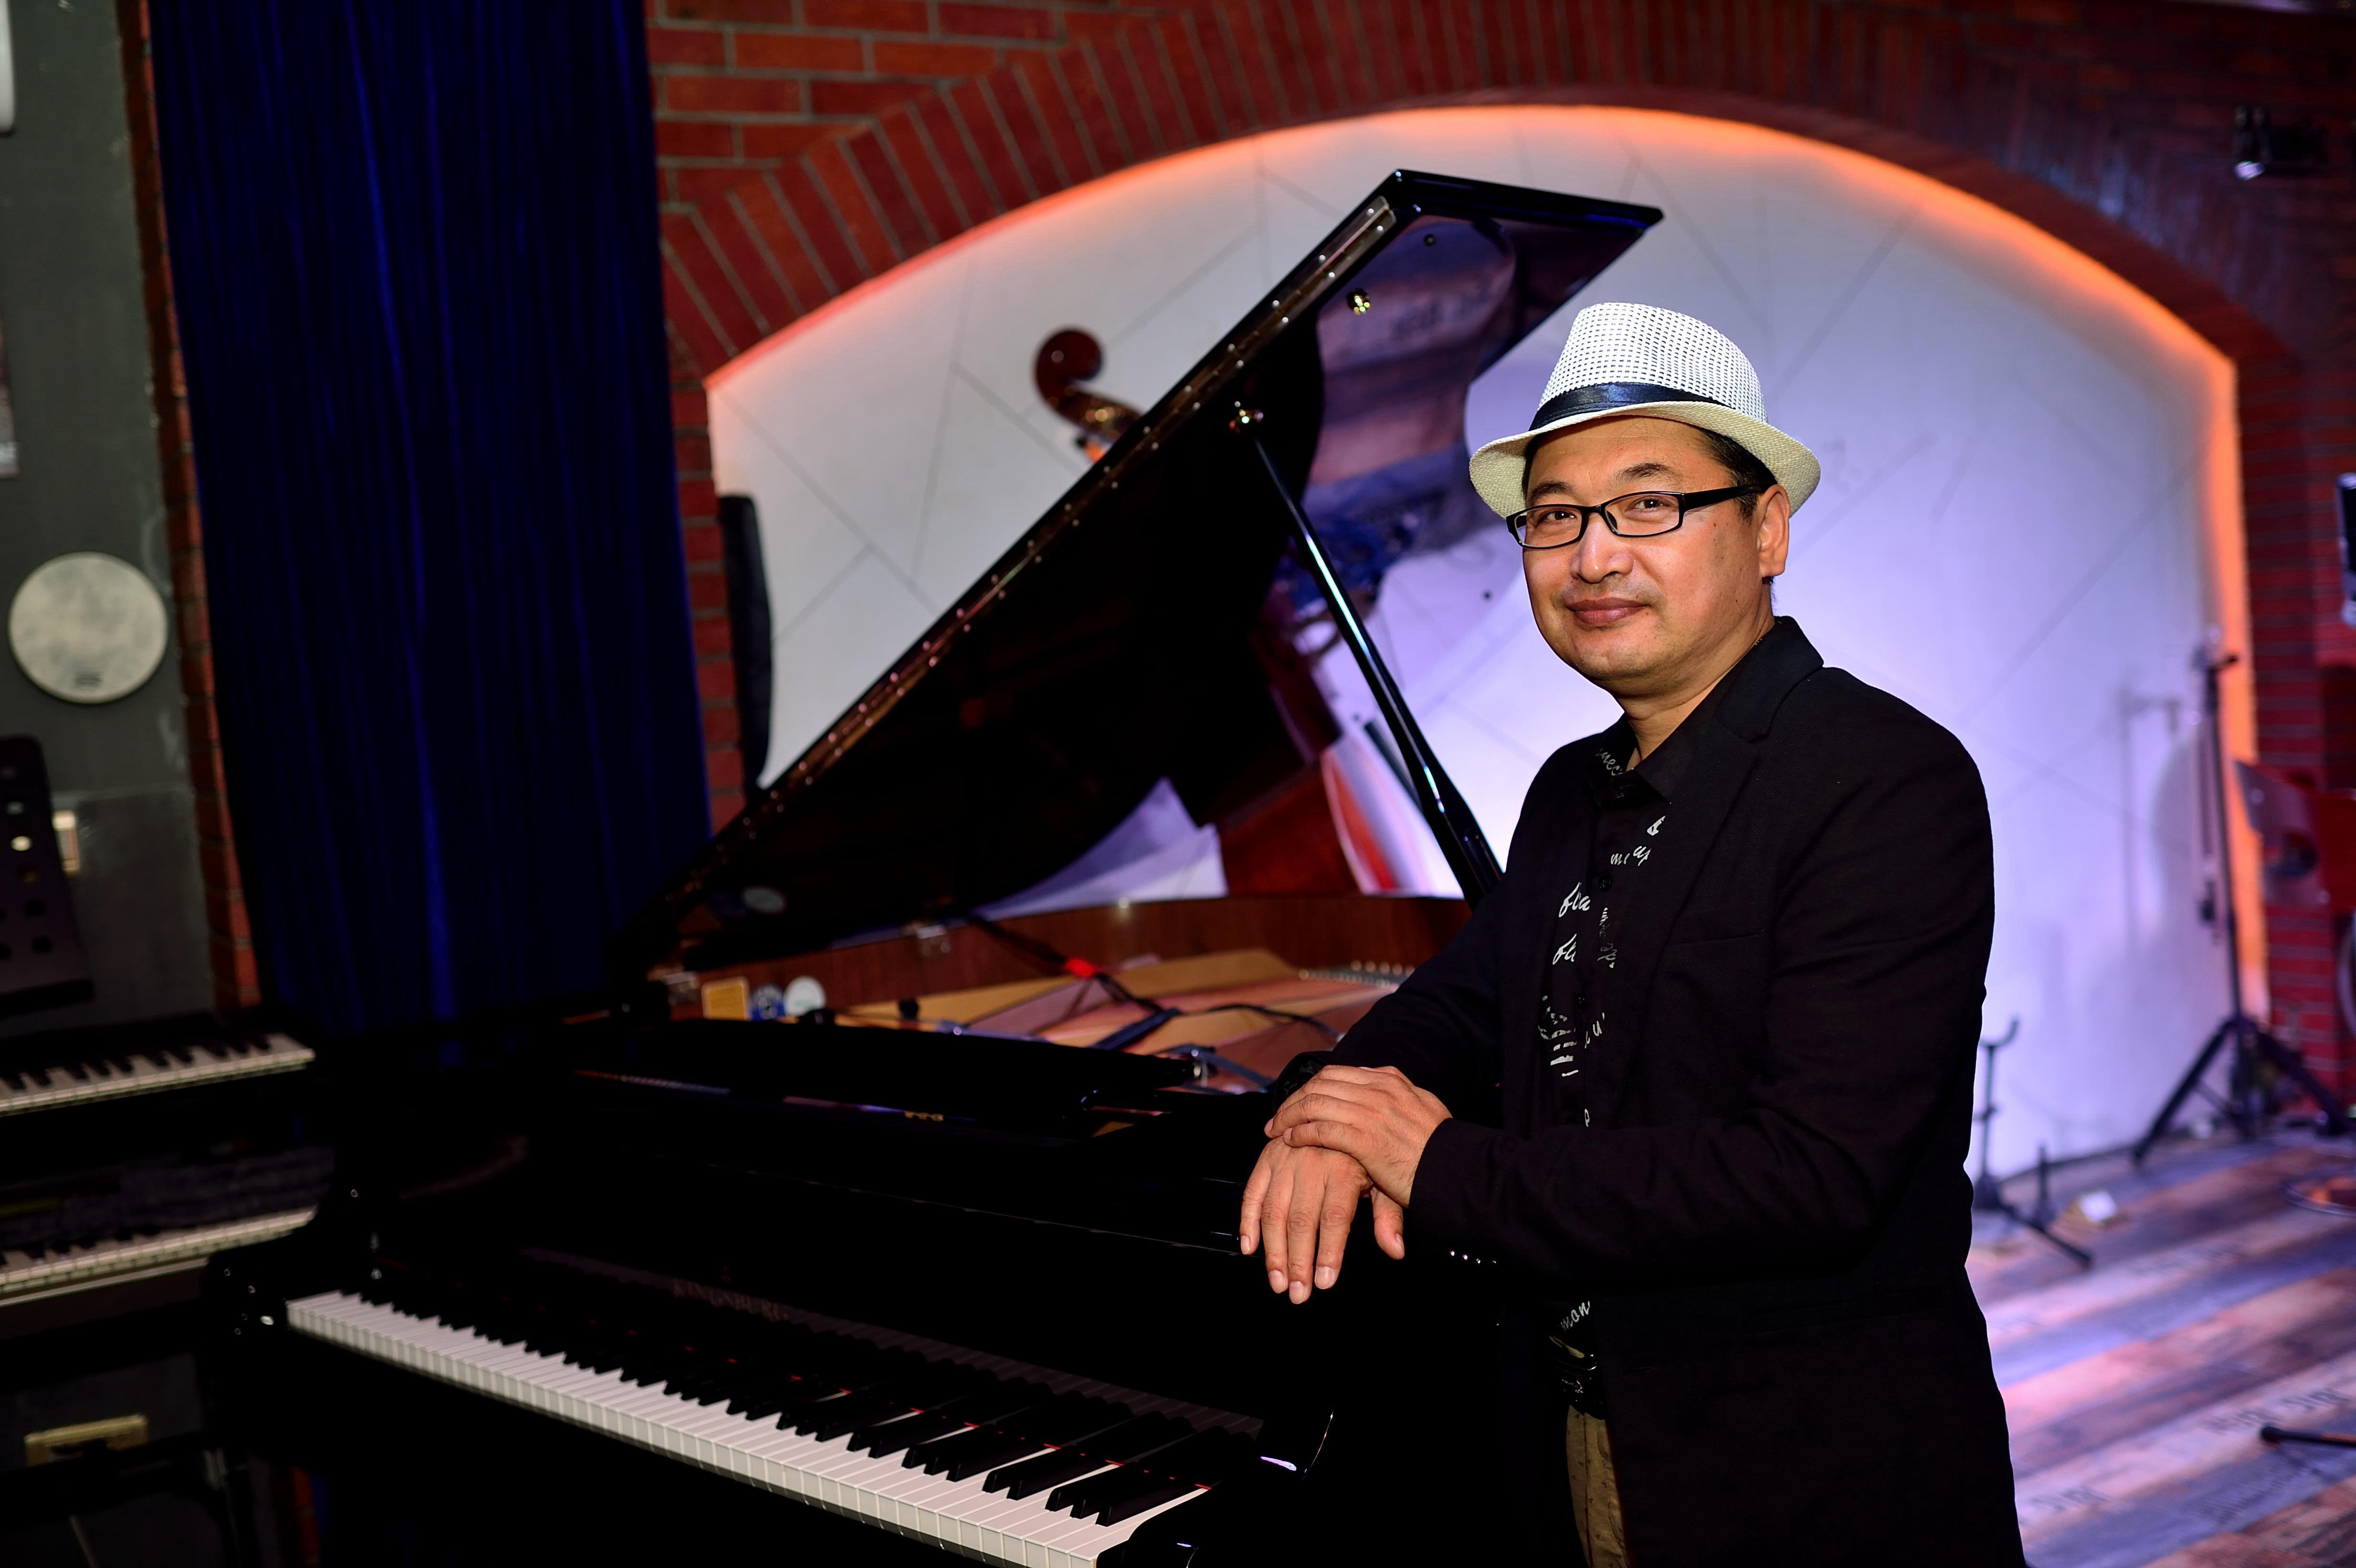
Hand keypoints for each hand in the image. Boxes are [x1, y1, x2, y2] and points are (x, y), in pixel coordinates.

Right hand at [1237, 1140, 1405, 1303]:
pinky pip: (1252, 1191)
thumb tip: (1396, 1250)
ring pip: (1274, 1210)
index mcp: (1344, 1169)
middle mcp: (1313, 1162)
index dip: (1329, 1252)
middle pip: (1301, 1219)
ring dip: (1273, 1251)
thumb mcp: (1384, 1180)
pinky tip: (1250, 1247)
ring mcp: (1286, 1159)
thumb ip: (1387, 1216)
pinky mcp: (1267, 1157)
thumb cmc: (1365, 1154)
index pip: (1335, 1217)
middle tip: (1297, 1293)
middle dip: (1298, 1261)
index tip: (1325, 1282)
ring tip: (1278, 1282)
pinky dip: (1247, 1220)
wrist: (1339, 1110)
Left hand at [1264, 1064, 1449, 1209]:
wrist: (1457, 1171)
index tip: (1298, 1101)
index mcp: (1391, 1080)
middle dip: (1294, 1099)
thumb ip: (1399, 1094)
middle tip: (1278, 1117)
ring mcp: (1371, 1112)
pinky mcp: (1365, 1139)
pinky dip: (1301, 1133)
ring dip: (1290, 1116)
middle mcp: (1379, 1089)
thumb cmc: (1441, 1148)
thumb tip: (1384, 1083)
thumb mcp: (1423, 1108)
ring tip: (1276, 1130)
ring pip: (1315, 1103)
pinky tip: (1292, 1141)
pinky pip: (1321, 1129)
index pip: (1337, 1073)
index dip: (1311, 1086)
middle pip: (1321, 1084)